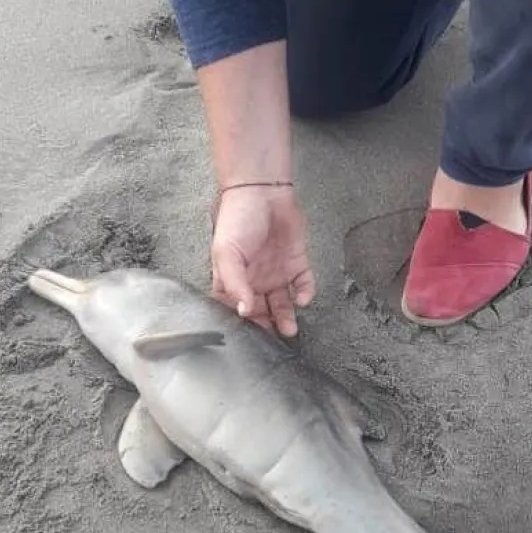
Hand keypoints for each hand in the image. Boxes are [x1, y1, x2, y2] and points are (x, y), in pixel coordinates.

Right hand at [210, 185, 315, 336]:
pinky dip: (305, 293)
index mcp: (233, 279)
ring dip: (287, 317)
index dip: (242, 324)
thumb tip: (244, 311)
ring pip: (283, 304)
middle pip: (261, 312)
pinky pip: (303, 284)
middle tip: (274, 341)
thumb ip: (234, 284)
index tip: (250, 339)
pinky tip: (302, 298)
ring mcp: (276, 273)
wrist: (263, 192)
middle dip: (268, 327)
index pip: (237, 310)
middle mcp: (254, 280)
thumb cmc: (237, 218)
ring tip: (290, 330)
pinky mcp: (296, 263)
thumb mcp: (226, 253)